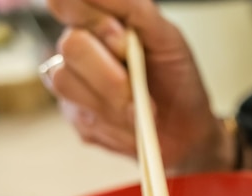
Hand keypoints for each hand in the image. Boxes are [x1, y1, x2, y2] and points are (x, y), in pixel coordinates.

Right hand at [43, 0, 233, 171]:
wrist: (185, 128)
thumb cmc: (176, 79)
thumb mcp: (166, 36)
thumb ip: (133, 8)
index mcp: (99, 19)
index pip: (66, 3)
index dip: (91, 19)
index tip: (123, 40)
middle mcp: (80, 46)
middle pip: (70, 45)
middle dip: (110, 69)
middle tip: (137, 82)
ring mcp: (73, 81)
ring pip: (66, 81)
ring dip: (113, 97)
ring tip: (139, 107)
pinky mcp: (75, 115)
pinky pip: (79, 114)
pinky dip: (115, 120)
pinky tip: (131, 122)